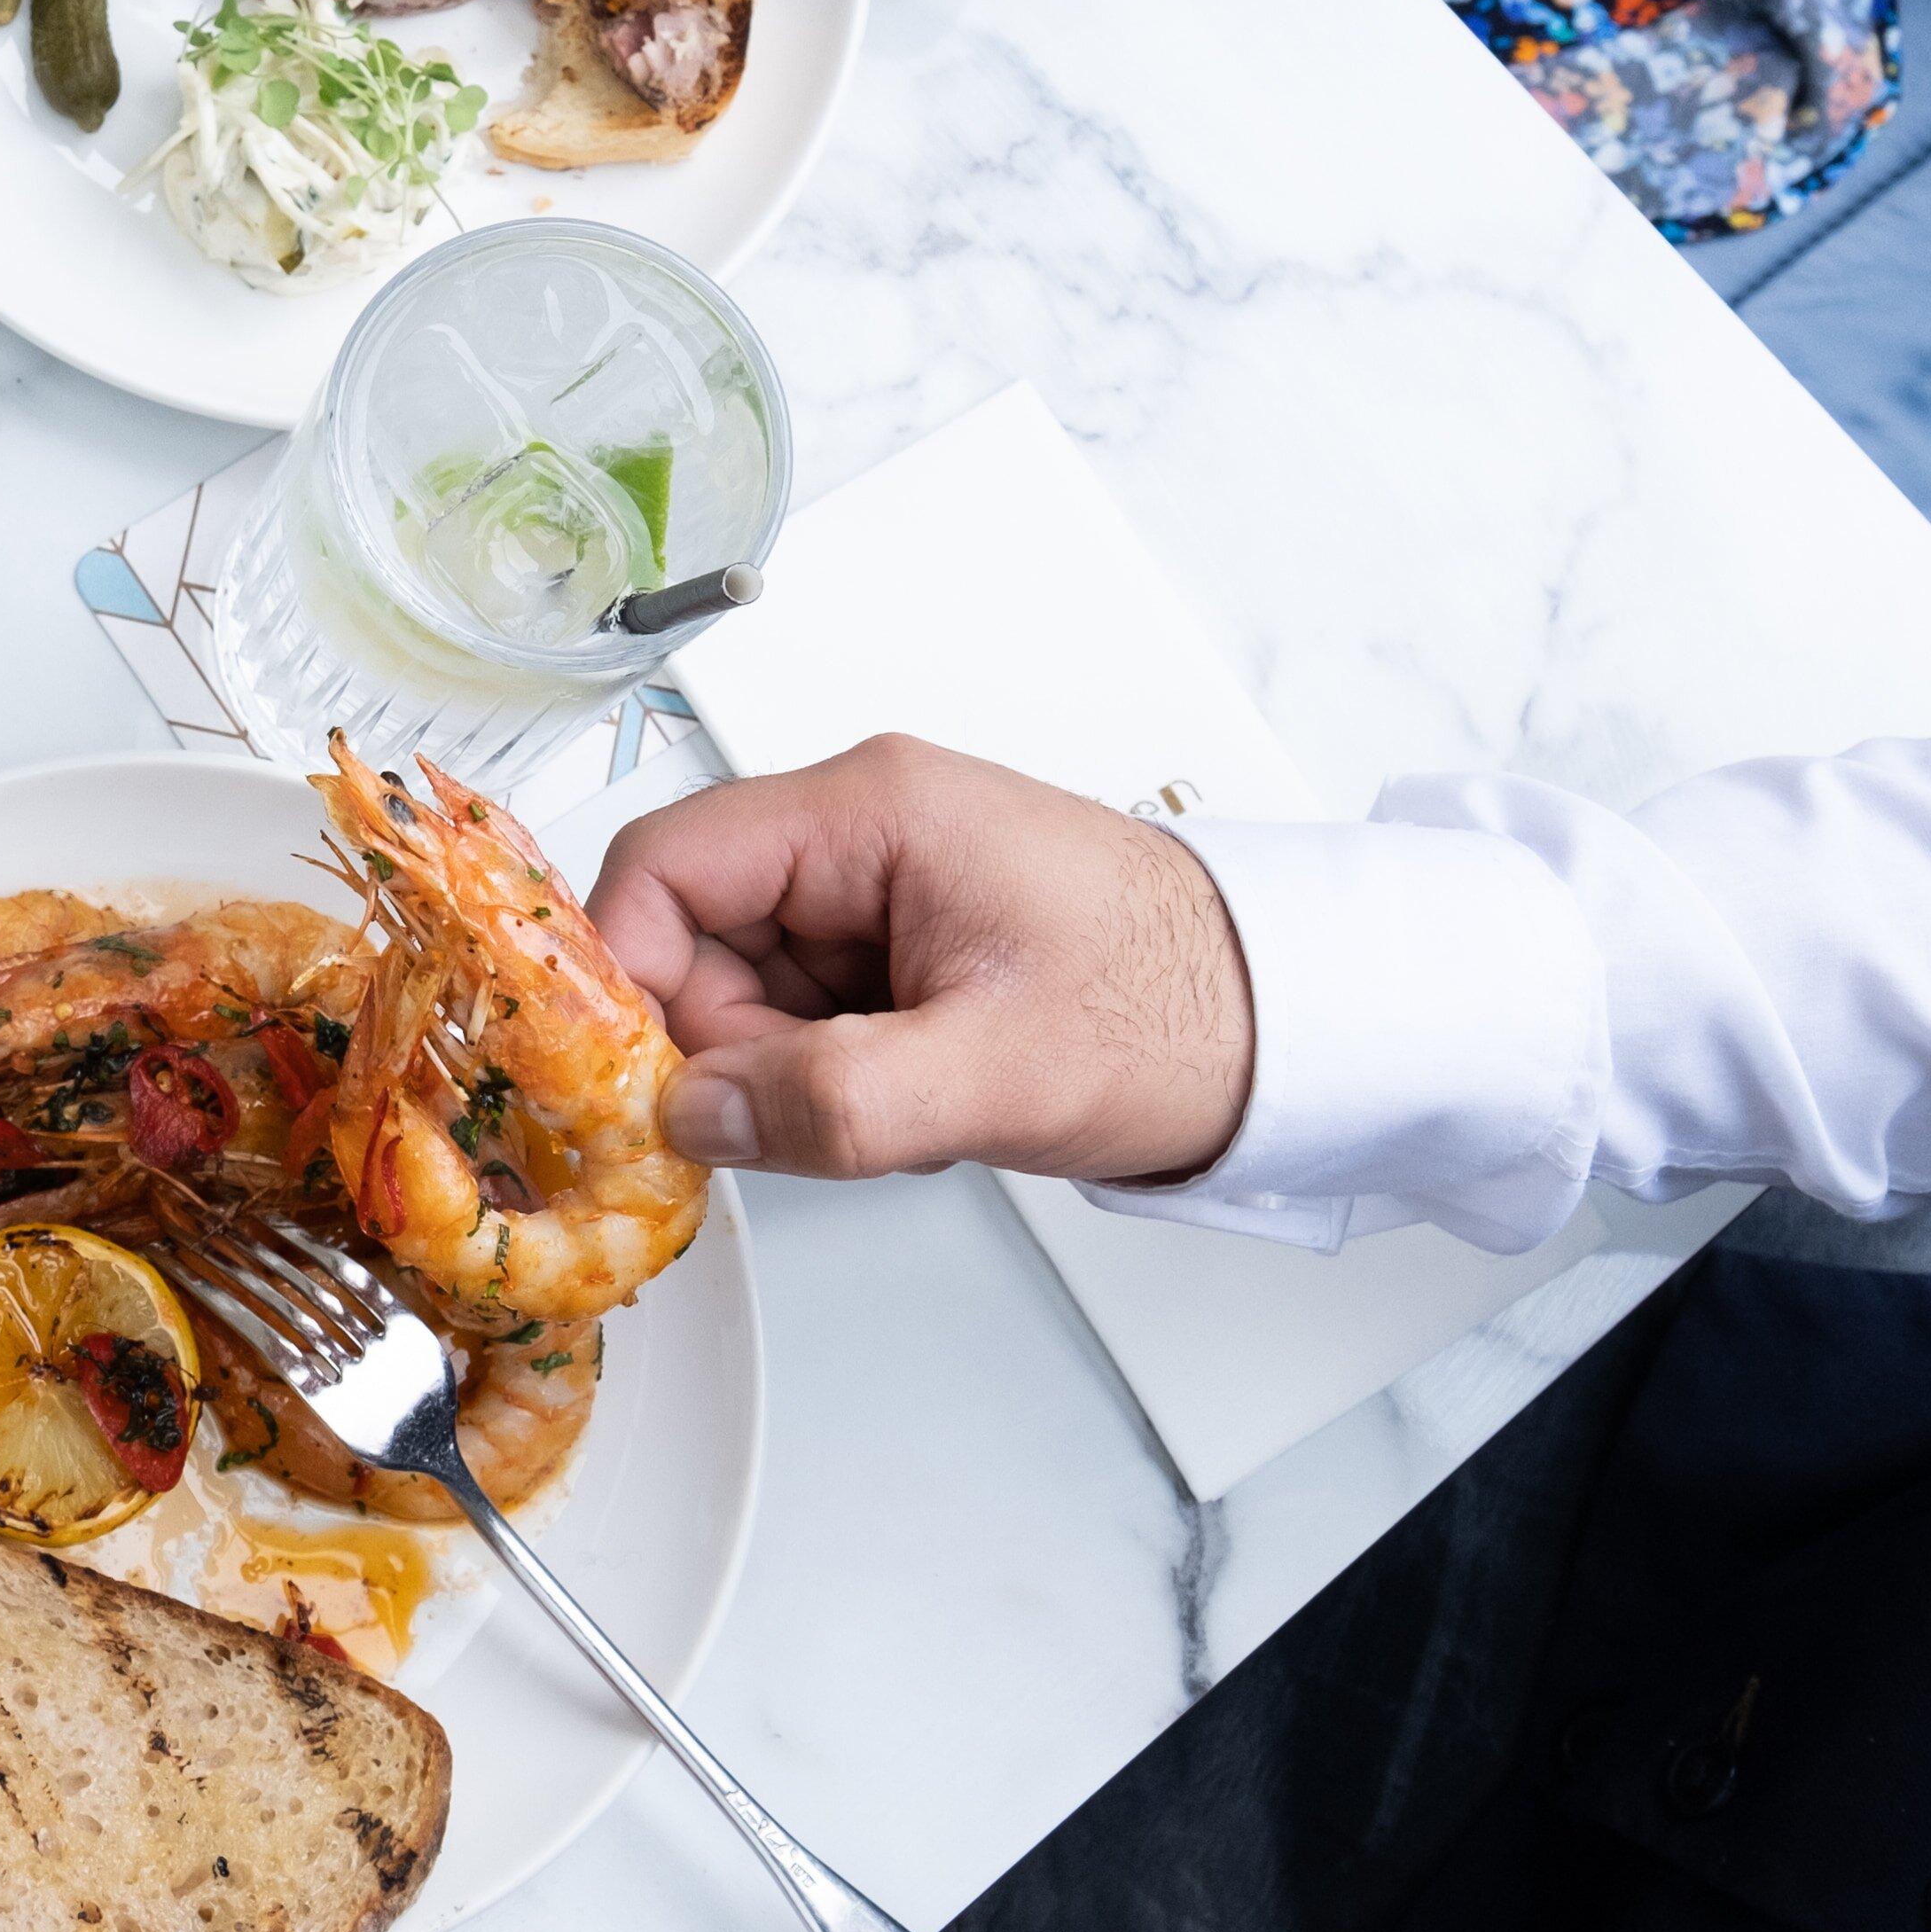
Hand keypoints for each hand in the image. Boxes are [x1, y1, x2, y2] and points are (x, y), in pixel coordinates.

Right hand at [589, 737, 1255, 1183]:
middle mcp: (863, 828)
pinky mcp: (908, 938)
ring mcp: (884, 885)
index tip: (650, 1085)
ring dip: (789, 1069)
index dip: (633, 976)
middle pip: (696, 932)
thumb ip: (834, 1099)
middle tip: (810, 1121)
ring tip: (901, 1107)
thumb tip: (691, 1116)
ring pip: (747, 983)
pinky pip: (807, 1008)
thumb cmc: (1178, 1013)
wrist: (1297, 1028)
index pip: (665, 864)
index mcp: (871, 810)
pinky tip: (915, 1099)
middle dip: (727, 1045)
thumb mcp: (997, 1073)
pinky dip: (834, 1072)